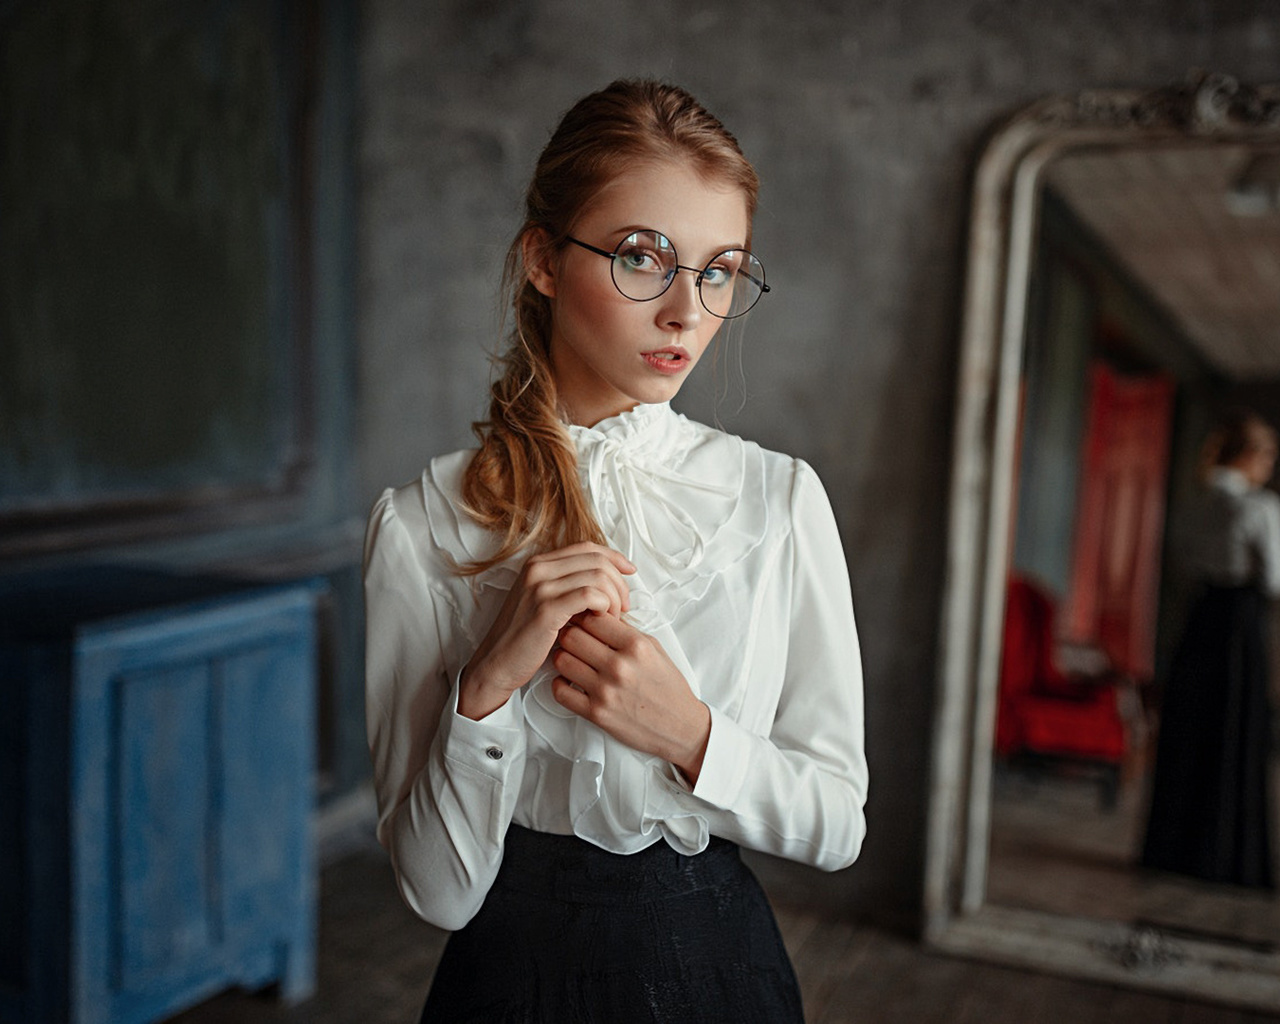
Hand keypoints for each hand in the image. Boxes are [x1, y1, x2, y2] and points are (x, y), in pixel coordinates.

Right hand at [459, 543, 634, 719]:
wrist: (497, 664)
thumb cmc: (525, 638)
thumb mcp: (546, 602)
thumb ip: (570, 585)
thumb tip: (609, 579)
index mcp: (538, 563)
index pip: (588, 547)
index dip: (615, 557)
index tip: (630, 573)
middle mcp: (537, 569)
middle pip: (597, 560)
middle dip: (619, 583)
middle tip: (622, 607)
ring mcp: (540, 587)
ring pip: (598, 576)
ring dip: (614, 598)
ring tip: (611, 618)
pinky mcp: (546, 609)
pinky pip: (590, 595)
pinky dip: (604, 607)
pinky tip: (601, 621)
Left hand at [550, 612, 711, 785]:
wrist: (680, 726)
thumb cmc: (669, 687)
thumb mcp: (655, 649)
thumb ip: (627, 632)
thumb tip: (600, 616)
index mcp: (636, 646)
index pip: (593, 618)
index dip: (585, 616)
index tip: (584, 620)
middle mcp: (619, 666)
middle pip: (572, 636)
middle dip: (570, 633)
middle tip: (573, 638)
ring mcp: (606, 690)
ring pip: (562, 660)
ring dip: (563, 657)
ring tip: (572, 659)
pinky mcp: (596, 713)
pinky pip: (560, 691)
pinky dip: (560, 684)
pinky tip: (570, 682)